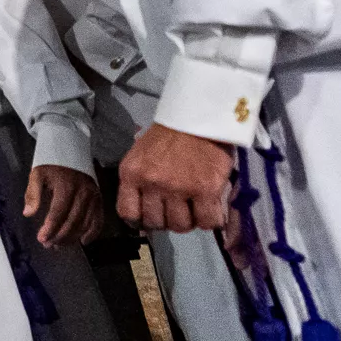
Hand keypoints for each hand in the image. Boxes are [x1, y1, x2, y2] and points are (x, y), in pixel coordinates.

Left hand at [24, 164, 101, 246]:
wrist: (71, 151)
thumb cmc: (51, 164)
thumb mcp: (37, 174)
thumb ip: (32, 193)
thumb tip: (28, 213)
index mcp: (67, 186)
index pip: (58, 212)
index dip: (50, 228)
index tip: (42, 238)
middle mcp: (83, 192)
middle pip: (72, 221)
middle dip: (59, 236)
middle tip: (48, 245)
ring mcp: (93, 196)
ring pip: (85, 223)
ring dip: (72, 237)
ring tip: (59, 245)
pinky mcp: (99, 199)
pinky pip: (99, 220)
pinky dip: (92, 232)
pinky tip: (83, 241)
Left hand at [117, 125, 235, 234]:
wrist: (200, 115)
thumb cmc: (170, 135)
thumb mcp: (141, 154)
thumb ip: (139, 180)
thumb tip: (140, 211)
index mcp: (131, 173)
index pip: (128, 213)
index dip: (141, 219)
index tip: (154, 215)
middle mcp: (151, 183)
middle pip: (156, 223)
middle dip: (168, 220)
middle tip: (179, 209)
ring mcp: (178, 188)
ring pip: (181, 225)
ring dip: (190, 221)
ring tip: (197, 208)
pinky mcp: (205, 190)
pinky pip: (207, 221)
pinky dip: (212, 220)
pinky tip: (212, 209)